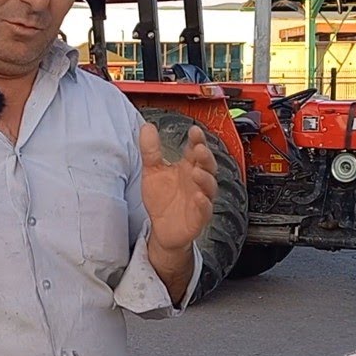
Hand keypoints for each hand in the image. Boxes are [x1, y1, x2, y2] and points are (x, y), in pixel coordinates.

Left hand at [139, 122, 217, 252]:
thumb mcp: (152, 171)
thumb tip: (146, 127)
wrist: (161, 228)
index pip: (195, 149)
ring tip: (196, 172)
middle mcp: (196, 181)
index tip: (195, 131)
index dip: (197, 140)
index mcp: (187, 167)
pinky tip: (199, 197)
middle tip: (199, 148)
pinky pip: (205, 209)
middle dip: (205, 156)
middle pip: (207, 165)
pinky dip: (204, 203)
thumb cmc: (162, 199)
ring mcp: (200, 198)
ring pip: (209, 186)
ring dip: (205, 178)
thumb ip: (150, 150)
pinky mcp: (199, 217)